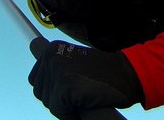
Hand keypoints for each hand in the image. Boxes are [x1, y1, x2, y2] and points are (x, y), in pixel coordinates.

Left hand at [28, 38, 142, 119]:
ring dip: (64, 107)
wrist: (128, 74)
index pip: (36, 79)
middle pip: (39, 92)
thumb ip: (57, 65)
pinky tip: (85, 105)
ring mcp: (58, 70)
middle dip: (58, 100)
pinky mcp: (65, 85)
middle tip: (80, 95)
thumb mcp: (75, 62)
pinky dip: (70, 115)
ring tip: (83, 98)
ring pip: (49, 102)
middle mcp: (51, 56)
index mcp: (53, 49)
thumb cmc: (104, 74)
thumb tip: (34, 61)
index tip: (70, 89)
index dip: (52, 90)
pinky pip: (59, 110)